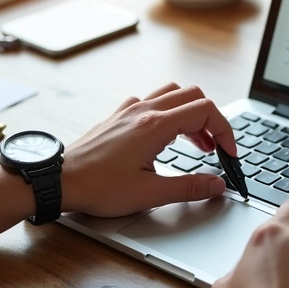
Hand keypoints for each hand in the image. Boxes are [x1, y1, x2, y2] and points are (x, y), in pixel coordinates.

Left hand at [61, 83, 237, 216]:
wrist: (59, 180)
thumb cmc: (97, 186)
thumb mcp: (149, 194)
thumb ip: (189, 188)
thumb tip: (216, 185)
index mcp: (155, 126)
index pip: (206, 110)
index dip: (225, 131)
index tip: (229, 152)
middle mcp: (144, 111)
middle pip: (193, 95)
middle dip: (212, 120)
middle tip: (216, 148)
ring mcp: (129, 111)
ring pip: (173, 93)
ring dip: (191, 113)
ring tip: (196, 142)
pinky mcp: (118, 117)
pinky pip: (151, 101)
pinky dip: (168, 113)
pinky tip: (164, 136)